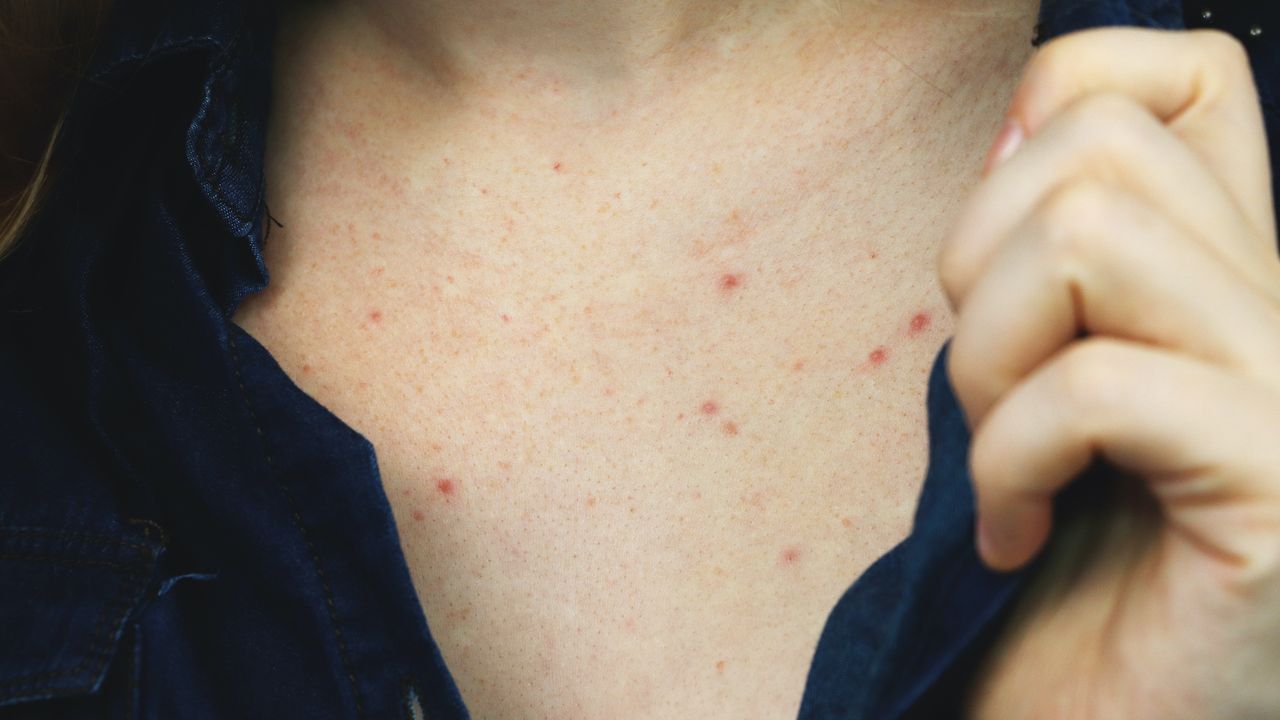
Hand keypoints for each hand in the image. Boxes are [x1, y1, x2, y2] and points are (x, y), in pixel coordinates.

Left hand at [938, 27, 1279, 718]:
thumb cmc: (1055, 563)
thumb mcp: (1038, 375)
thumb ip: (1052, 256)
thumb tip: (1015, 127)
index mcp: (1235, 271)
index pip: (1184, 71)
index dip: (1059, 110)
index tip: (999, 247)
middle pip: (1103, 147)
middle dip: (978, 265)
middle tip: (980, 390)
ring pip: (1093, 237)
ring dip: (986, 362)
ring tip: (996, 462)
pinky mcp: (1276, 486)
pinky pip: (1091, 389)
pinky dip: (1005, 465)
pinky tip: (1014, 538)